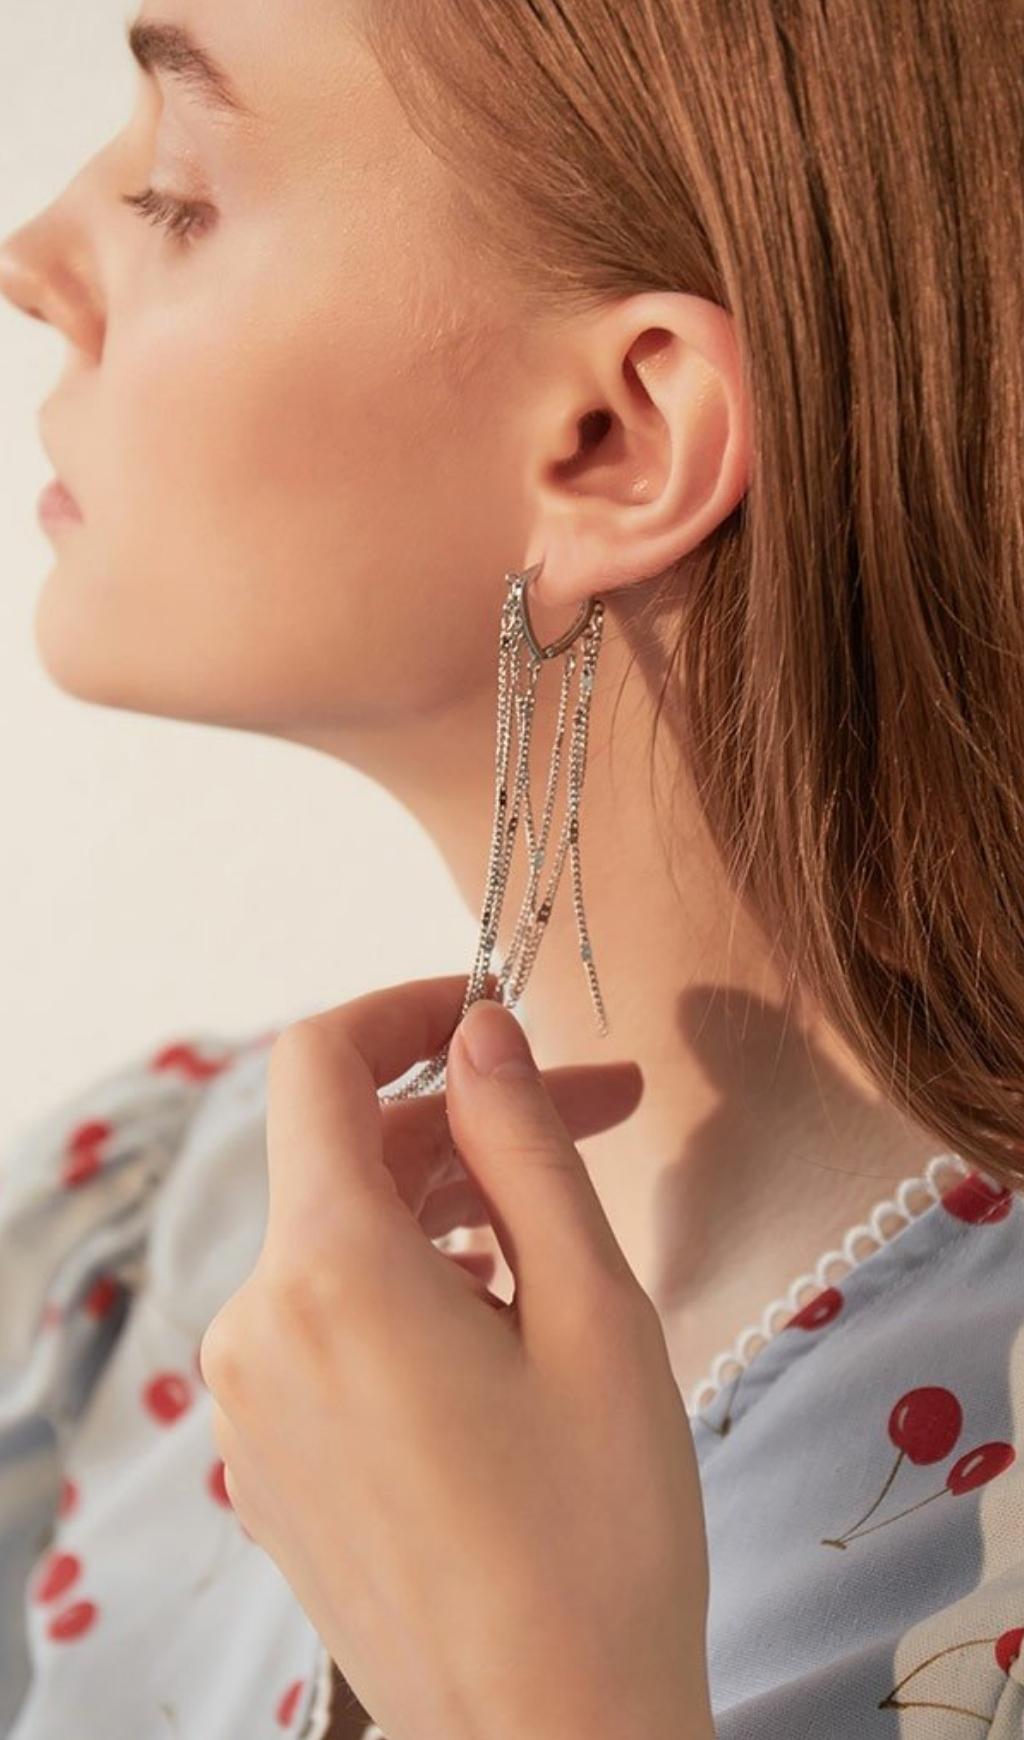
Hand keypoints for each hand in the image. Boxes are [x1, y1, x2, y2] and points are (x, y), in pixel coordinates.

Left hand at [199, 975, 714, 1739]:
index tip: (493, 1007)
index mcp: (328, 1274)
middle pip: (346, 1157)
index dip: (402, 1008)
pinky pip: (326, 1323)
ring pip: (341, 1241)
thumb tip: (481, 1028)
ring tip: (563, 1249)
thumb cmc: (597, 1535)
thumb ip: (525, 1144)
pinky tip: (502, 1332)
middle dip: (467, 1119)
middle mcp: (257, 1327)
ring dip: (447, 1206)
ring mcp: (252, 1404)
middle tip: (601, 1114)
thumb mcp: (591, 1310)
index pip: (315, 1064)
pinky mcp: (271, 1460)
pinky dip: (408, 1285)